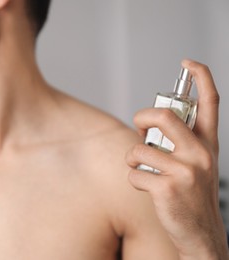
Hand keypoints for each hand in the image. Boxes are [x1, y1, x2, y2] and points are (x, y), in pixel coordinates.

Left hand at [126, 60, 227, 258]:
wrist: (200, 233)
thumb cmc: (191, 194)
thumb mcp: (196, 164)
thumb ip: (178, 142)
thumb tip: (147, 124)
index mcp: (208, 143)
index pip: (210, 102)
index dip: (201, 77)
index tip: (188, 62)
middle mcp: (200, 153)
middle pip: (164, 115)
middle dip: (142, 116)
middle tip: (140, 125)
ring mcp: (185, 170)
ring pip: (139, 149)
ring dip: (132, 159)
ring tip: (142, 169)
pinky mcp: (167, 187)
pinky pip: (134, 173)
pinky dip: (133, 179)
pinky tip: (146, 187)